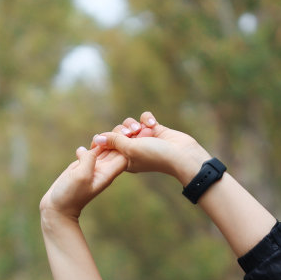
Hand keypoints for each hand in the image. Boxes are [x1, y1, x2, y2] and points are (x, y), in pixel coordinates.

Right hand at [40, 142, 127, 220]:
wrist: (58, 208)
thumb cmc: (70, 195)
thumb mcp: (81, 176)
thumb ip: (89, 160)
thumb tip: (90, 148)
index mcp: (108, 173)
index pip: (124, 155)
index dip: (123, 144)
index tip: (115, 137)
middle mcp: (103, 170)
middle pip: (117, 150)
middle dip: (116, 139)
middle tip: (109, 132)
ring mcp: (94, 167)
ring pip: (105, 149)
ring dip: (103, 141)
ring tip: (95, 139)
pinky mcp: (83, 166)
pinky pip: (92, 152)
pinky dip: (89, 148)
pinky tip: (81, 149)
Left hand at [96, 112, 211, 183]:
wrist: (182, 155)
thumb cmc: (156, 156)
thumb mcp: (131, 149)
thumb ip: (114, 142)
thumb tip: (99, 139)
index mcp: (125, 160)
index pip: (108, 147)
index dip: (104, 142)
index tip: (98, 139)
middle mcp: (133, 150)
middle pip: (118, 133)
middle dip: (122, 130)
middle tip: (130, 133)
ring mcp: (144, 140)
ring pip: (131, 124)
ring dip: (135, 124)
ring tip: (143, 129)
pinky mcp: (155, 130)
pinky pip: (145, 119)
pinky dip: (147, 119)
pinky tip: (153, 124)